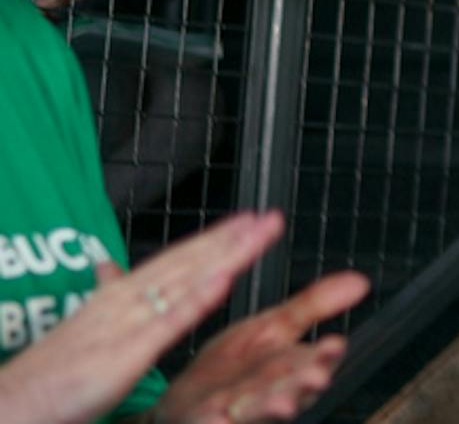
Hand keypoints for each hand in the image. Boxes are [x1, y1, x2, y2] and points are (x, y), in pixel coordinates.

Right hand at [0, 213, 279, 423]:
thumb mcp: (84, 326)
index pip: (175, 260)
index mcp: (119, 296)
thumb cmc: (50, 374)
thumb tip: (107, 265)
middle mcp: (126, 301)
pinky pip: (167, 323)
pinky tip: (224, 281)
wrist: (13, 403)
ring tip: (259, 233)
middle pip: (188, 263)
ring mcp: (128, 324)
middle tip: (271, 217)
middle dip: (231, 238)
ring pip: (185, 282)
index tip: (247, 220)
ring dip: (225, 255)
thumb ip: (104, 294)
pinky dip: (197, 300)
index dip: (213, 239)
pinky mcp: (127, 354)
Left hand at [152, 267, 370, 422]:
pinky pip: (212, 423)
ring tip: (282, 404)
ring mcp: (239, 411)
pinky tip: (222, 417)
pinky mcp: (205, 421)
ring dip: (272, 407)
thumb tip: (360, 281)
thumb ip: (313, 306)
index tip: (336, 344)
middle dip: (303, 385)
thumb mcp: (274, 327)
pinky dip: (219, 422)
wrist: (184, 399)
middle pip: (291, 389)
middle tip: (317, 378)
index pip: (314, 361)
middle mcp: (270, 392)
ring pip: (259, 409)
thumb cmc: (232, 367)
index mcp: (290, 367)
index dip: (325, 355)